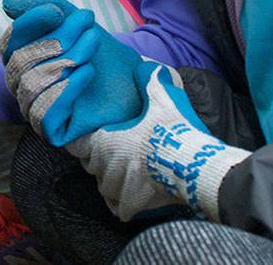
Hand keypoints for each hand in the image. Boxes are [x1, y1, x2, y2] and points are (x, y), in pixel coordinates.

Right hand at [0, 0, 143, 146]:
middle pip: (22, 62)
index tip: (55, 10)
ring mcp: (36, 110)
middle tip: (87, 22)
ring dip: (65, 59)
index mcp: (24, 61)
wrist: (137, 86)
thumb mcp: (75, 24)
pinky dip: (66, 90)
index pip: (9, 43)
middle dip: (56, 38)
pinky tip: (88, 72)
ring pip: (32, 85)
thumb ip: (45, 8)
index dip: (28, 25)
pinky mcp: (52, 131)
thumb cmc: (104, 57)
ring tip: (93, 44)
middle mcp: (24, 87)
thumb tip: (8, 1)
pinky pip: (45, 114)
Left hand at [66, 59, 250, 221]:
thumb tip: (144, 65)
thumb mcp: (162, 99)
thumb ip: (149, 81)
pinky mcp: (130, 207)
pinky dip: (123, 202)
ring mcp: (116, 189)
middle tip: (119, 154)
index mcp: (104, 141)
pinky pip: (117, 206)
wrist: (194, 167)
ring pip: (104, 186)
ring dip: (113, 181)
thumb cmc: (173, 132)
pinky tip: (135, 193)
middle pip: (93, 165)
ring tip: (129, 173)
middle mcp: (104, 166)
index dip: (84, 141)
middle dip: (102, 160)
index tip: (92, 139)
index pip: (78, 144)